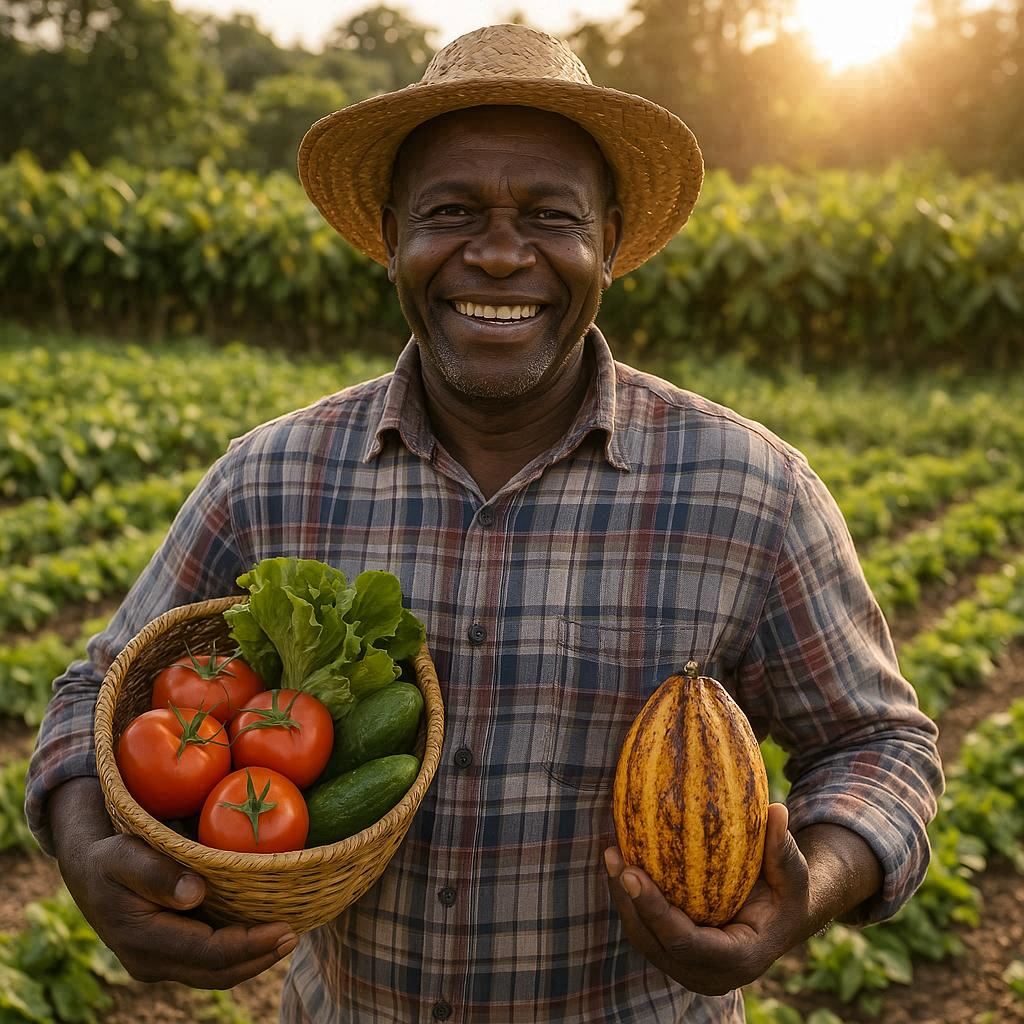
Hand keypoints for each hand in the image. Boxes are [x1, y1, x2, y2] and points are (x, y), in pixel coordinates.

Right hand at [49, 777, 296, 988]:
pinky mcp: (167, 955)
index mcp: (143, 939)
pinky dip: (239, 952)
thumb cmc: (108, 856)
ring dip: (252, 959)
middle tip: (295, 934)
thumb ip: (156, 872)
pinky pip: (208, 962)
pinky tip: (261, 932)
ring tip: (286, 936)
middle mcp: (151, 962)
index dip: (250, 945)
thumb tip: (195, 894)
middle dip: (259, 958)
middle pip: (217, 972)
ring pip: (215, 973)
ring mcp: (159, 962)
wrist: (86, 870)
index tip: (285, 929)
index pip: (209, 953)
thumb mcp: (123, 854)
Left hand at [604, 803, 810, 995]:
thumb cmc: (788, 896)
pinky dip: (630, 897)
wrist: (782, 922)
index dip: (655, 910)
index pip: (685, 942)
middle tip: (613, 855)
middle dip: (629, 900)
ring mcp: (688, 967)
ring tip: (610, 853)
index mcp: (738, 959)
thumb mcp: (793, 876)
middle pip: (654, 941)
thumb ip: (783, 849)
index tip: (632, 873)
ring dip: (622, 897)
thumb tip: (776, 810)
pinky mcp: (674, 952)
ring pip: (643, 937)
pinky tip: (620, 859)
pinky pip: (644, 928)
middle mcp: (708, 973)